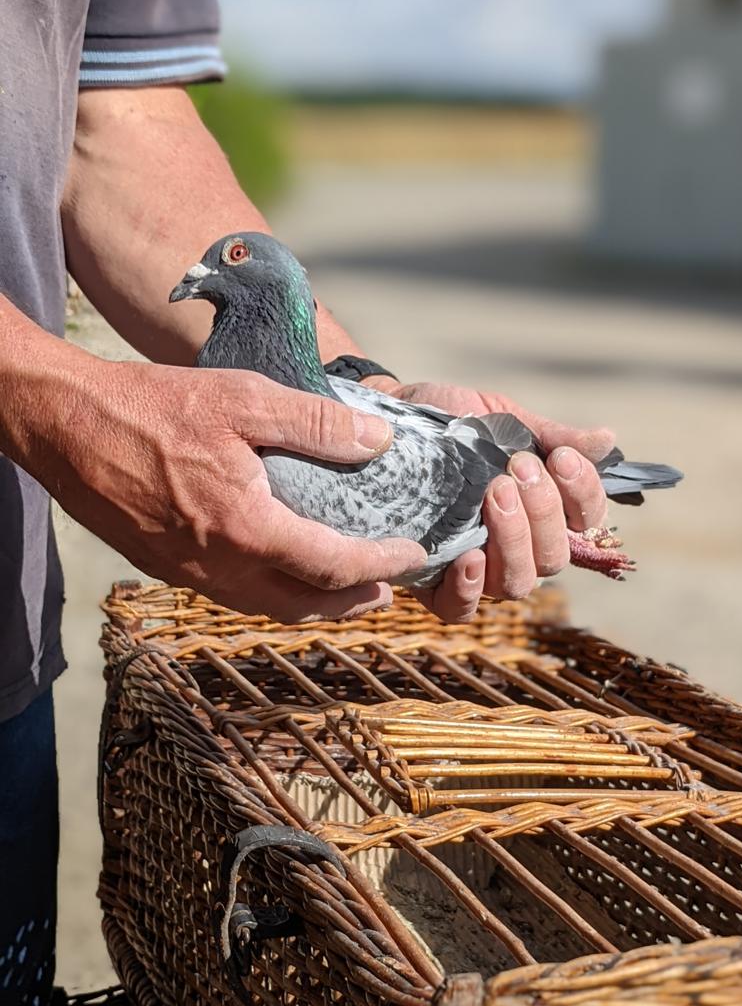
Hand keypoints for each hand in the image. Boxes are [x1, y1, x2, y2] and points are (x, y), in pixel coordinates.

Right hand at [4, 330, 424, 622]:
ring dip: (312, 602)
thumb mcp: (242, 398)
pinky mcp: (166, 568)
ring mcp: (189, 574)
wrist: (65, 425)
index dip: (381, 565)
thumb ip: (315, 423)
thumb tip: (377, 438)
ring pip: (266, 606)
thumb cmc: (150, 406)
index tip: (413, 556)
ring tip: (345, 587)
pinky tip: (280, 569)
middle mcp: (219, 567)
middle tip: (387, 588)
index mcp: (247, 528)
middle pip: (304, 604)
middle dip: (352, 601)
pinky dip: (271, 593)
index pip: (333, 566)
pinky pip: (233, 595)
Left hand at [374, 380, 613, 622]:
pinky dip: (469, 589)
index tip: (560, 457)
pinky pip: (461, 610)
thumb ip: (549, 435)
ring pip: (517, 583)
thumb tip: (608, 440)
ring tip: (494, 495)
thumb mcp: (502, 419)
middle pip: (554, 557)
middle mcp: (518, 547)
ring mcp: (479, 570)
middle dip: (543, 511)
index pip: (586, 521)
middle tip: (516, 468)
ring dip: (513, 541)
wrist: (390, 421)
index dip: (583, 495)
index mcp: (543, 511)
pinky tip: (468, 558)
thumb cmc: (452, 425)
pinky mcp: (434, 584)